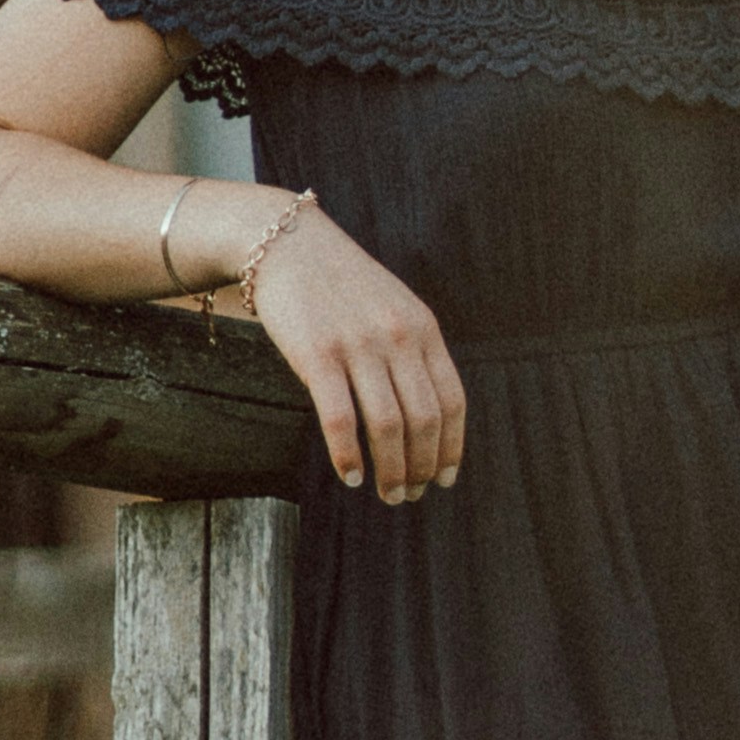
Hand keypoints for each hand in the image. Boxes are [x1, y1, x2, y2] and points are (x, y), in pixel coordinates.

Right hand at [249, 202, 465, 509]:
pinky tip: (350, 475)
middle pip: (423, 421)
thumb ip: (414, 352)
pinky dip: (348, 455)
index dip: (452, 447)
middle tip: (412, 495)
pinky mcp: (317, 354)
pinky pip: (339, 418)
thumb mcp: (394, 307)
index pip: (452, 401)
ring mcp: (358, 345)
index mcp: (424, 328)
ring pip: (387, 426)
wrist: (286, 243)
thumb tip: (427, 418)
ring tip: (388, 495)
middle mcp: (398, 337)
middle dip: (422, 468)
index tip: (447, 478)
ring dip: (391, 471)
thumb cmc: (341, 285)